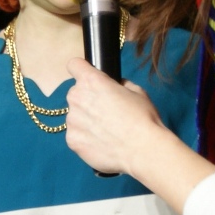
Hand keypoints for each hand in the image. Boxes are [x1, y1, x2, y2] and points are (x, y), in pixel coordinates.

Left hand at [66, 57, 162, 176]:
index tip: (89, 79)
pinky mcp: (71, 141)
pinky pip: (76, 135)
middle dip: (87, 99)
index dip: (82, 71)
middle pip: (76, 93)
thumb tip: (113, 88)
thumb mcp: (136, 91)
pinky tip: (101, 144)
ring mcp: (71, 121)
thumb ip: (118, 85)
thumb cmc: (143, 117)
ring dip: (86, 120)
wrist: (142, 149)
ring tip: (106, 132)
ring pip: (75, 116)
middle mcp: (76, 97)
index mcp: (91, 81)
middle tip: (105, 112)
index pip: (74, 65)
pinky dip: (86, 138)